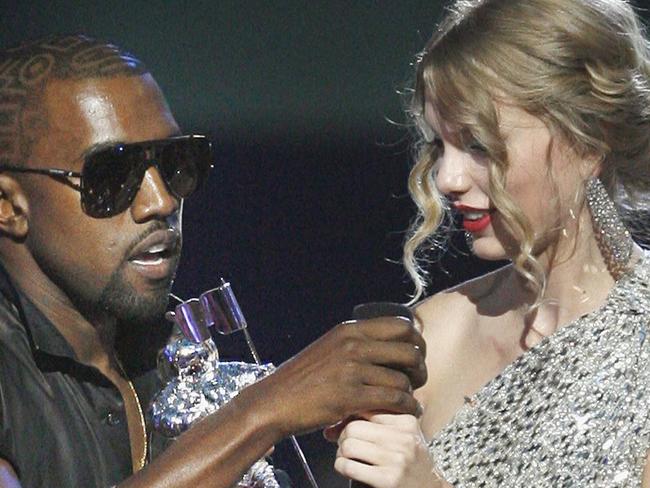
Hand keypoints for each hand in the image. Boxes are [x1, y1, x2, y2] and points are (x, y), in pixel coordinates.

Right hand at [253, 317, 426, 436]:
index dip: (416, 342)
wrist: (274, 402)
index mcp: (349, 329)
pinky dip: (407, 407)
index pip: (400, 325)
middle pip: (409, 349)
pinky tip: (408, 411)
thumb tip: (387, 346)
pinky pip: (393, 399)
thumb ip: (356, 343)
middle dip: (421, 366)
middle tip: (418, 379)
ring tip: (411, 401)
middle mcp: (352, 344)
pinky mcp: (349, 396)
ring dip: (413, 392)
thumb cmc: (301, 380)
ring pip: (403, 378)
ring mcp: (351, 369)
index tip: (417, 356)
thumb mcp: (329, 348)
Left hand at [335, 414, 441, 487]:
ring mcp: (397, 458)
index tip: (348, 429)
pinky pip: (349, 466)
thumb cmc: (413, 464)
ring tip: (347, 458)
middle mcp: (404, 438)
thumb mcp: (405, 436)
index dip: (351, 419)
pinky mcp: (388, 479)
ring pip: (349, 445)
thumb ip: (379, 423)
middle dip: (343, 437)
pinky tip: (347, 469)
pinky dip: (341, 467)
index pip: (366, 408)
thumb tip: (339, 419)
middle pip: (353, 426)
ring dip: (341, 453)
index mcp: (407, 422)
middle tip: (345, 445)